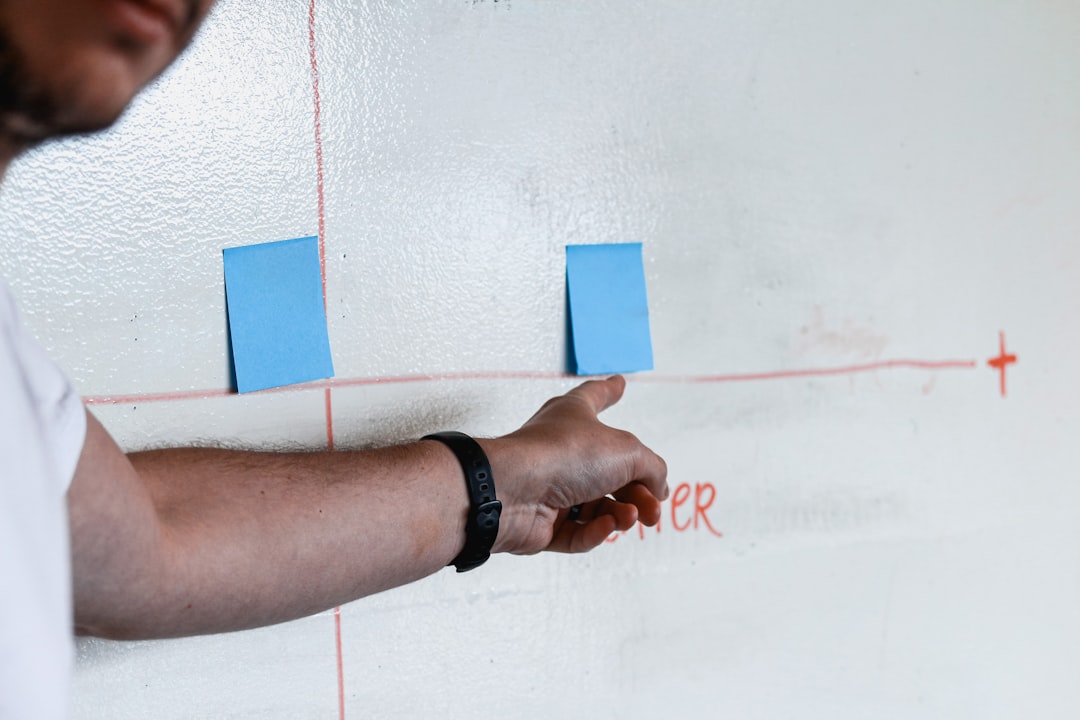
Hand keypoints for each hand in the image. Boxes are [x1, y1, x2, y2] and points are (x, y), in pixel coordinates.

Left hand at [484, 375, 668, 554]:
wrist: (515, 491)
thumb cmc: (561, 454)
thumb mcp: (628, 451)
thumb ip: (653, 469)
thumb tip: (657, 490)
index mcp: (574, 417)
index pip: (594, 397)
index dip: (609, 391)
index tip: (618, 384)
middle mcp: (562, 450)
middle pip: (610, 471)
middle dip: (638, 492)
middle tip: (653, 508)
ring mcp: (551, 488)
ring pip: (597, 507)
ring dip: (620, 514)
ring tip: (629, 516)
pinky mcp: (542, 524)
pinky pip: (578, 532)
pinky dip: (596, 531)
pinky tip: (606, 525)